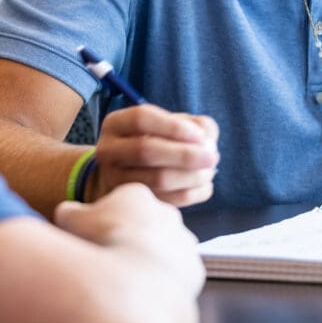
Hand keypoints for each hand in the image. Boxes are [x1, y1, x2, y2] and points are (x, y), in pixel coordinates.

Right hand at [54, 182, 205, 295]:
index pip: (123, 204)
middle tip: (112, 261)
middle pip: (147, 224)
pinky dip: (165, 285)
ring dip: (150, 262)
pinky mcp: (194, 269)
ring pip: (166, 249)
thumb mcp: (71, 221)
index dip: (106, 222)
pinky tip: (147, 295)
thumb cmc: (102, 245)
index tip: (96, 240)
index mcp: (137, 195)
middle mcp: (167, 212)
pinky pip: (179, 276)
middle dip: (131, 240)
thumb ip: (70, 213)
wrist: (137, 282)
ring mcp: (184, 240)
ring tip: (129, 282)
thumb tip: (66, 213)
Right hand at [91, 104, 218, 207]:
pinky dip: (191, 194)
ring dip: (190, 176)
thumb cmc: (157, 140)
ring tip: (210, 171)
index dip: (173, 127)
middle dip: (185, 155)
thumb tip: (206, 139)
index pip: (142, 118)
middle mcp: (108, 150)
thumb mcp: (170, 124)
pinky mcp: (129, 204)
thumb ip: (194, 124)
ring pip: (155, 180)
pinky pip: (164, 201)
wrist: (129, 172)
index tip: (200, 136)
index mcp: (115, 123)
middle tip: (213, 157)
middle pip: (146, 151)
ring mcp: (114, 180)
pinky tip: (204, 186)